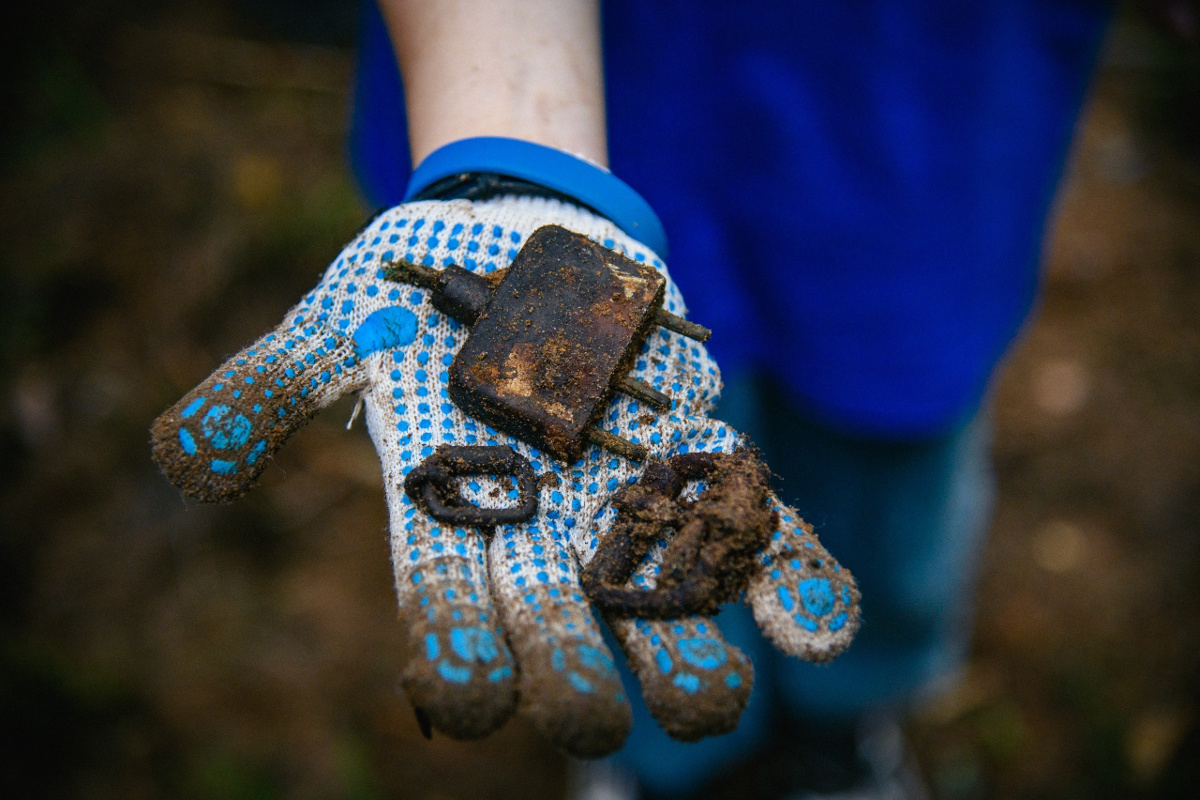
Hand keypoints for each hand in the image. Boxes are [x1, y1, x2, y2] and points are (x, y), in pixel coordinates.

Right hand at [151, 193, 858, 755]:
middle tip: (597, 717)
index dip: (456, 660)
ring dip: (691, 656)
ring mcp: (625, 494)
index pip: (443, 609)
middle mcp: (540, 521)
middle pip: (561, 628)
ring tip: (714, 701)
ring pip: (662, 600)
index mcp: (451, 506)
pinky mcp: (694, 456)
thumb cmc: (420, 291)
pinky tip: (814, 627)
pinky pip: (749, 529)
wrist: (523, 240)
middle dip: (578, 680)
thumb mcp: (334, 323)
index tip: (471, 699)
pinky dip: (788, 578)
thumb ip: (264, 389)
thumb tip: (183, 458)